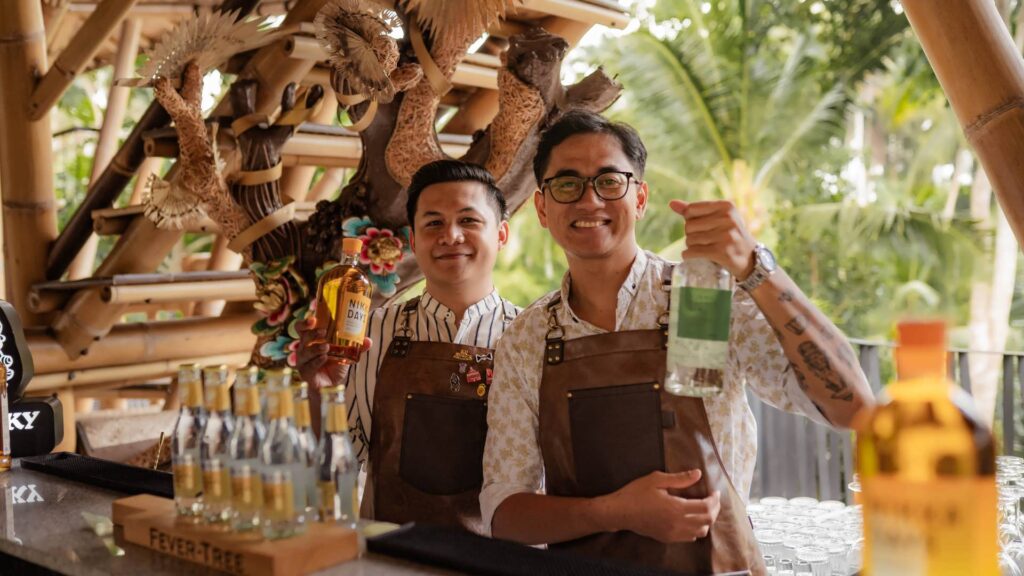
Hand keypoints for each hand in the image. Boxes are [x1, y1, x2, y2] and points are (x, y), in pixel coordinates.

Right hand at [295, 317, 370, 389]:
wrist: (330, 385)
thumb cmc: (334, 365)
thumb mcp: (346, 353)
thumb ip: (356, 347)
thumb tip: (368, 341)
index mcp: (312, 340)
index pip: (303, 327)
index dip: (305, 322)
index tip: (313, 318)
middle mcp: (304, 348)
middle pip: (303, 336)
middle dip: (312, 332)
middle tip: (323, 331)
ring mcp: (303, 361)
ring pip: (305, 351)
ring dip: (315, 348)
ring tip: (326, 347)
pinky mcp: (305, 373)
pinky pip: (308, 366)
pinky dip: (316, 362)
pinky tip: (324, 358)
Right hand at [598, 470, 720, 542]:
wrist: (620, 512)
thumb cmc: (636, 493)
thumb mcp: (656, 480)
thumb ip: (679, 478)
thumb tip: (698, 474)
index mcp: (676, 507)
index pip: (705, 507)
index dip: (714, 500)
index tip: (714, 492)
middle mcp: (677, 523)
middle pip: (707, 520)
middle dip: (714, 509)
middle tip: (713, 500)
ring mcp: (673, 533)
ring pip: (700, 532)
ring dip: (706, 520)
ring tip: (704, 509)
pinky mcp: (667, 538)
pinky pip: (689, 537)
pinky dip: (696, 529)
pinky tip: (692, 519)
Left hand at [669, 200, 756, 278]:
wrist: (750, 259)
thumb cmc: (730, 235)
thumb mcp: (718, 218)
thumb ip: (694, 210)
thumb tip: (672, 203)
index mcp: (726, 206)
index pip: (691, 210)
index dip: (691, 220)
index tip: (703, 227)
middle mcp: (728, 219)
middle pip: (688, 226)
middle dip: (691, 235)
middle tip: (705, 241)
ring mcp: (726, 236)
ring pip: (689, 240)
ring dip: (692, 247)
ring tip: (705, 248)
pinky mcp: (722, 252)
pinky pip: (692, 252)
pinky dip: (689, 256)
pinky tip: (696, 256)